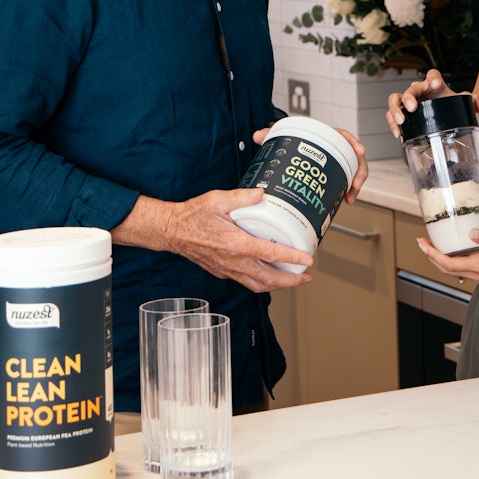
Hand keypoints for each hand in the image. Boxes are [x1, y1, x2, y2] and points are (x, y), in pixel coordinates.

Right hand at [161, 187, 314, 291]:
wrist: (171, 231)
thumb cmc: (192, 216)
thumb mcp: (218, 200)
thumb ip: (242, 197)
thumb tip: (262, 193)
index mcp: (235, 244)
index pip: (270, 254)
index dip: (292, 258)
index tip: (307, 260)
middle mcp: (233, 261)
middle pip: (268, 279)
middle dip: (290, 281)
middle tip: (306, 277)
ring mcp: (227, 269)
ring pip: (257, 285)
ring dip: (278, 285)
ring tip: (293, 279)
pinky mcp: (223, 272)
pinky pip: (246, 282)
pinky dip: (262, 282)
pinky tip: (269, 274)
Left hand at [252, 125, 367, 204]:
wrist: (294, 149)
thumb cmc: (293, 138)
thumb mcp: (283, 134)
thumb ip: (270, 132)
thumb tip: (257, 136)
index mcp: (327, 135)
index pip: (345, 136)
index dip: (354, 143)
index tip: (360, 151)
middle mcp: (335, 149)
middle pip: (355, 157)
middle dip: (360, 171)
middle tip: (356, 184)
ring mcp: (336, 163)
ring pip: (354, 171)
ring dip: (356, 184)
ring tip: (351, 197)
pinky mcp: (334, 175)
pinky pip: (346, 182)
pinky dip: (348, 191)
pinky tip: (346, 200)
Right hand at [385, 70, 478, 138]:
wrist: (441, 115)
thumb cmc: (448, 105)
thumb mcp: (460, 103)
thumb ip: (472, 101)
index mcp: (434, 85)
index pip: (432, 75)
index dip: (432, 78)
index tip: (435, 85)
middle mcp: (419, 91)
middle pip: (410, 88)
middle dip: (409, 97)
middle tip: (412, 107)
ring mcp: (407, 101)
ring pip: (395, 99)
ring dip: (395, 109)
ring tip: (401, 120)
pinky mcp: (400, 112)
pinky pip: (391, 115)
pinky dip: (392, 123)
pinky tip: (398, 133)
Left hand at [415, 228, 478, 284]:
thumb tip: (471, 232)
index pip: (449, 264)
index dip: (433, 255)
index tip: (423, 245)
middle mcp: (477, 274)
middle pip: (446, 269)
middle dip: (431, 257)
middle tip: (422, 243)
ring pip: (452, 271)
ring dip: (439, 259)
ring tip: (431, 246)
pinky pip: (461, 270)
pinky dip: (450, 261)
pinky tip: (449, 251)